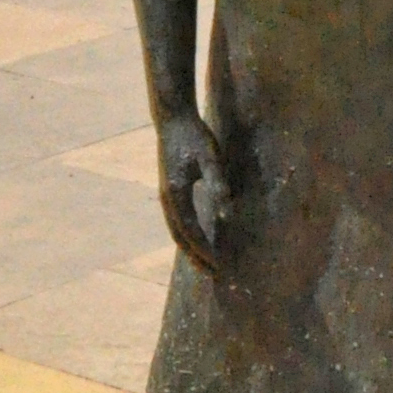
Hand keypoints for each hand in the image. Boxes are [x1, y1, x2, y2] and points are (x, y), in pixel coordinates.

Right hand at [156, 108, 229, 270]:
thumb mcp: (210, 156)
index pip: (191, 231)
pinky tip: (198, 239)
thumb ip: (217, 181)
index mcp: (176, 193)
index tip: (218, 264)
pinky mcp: (169, 190)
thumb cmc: (193, 136)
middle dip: (195, 256)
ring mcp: (165, 195)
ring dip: (189, 249)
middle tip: (212, 273)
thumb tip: (227, 209)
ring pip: (176, 230)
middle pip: (180, 237)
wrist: (172, 119)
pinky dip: (186, 235)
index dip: (204, 250)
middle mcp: (167, 199)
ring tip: (204, 263)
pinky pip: (177, 221)